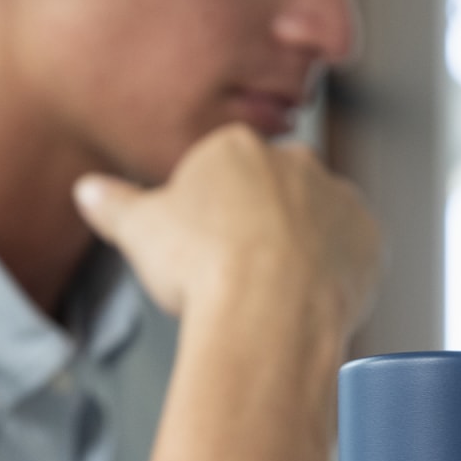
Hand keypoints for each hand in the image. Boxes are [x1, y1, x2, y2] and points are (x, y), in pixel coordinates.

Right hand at [71, 123, 381, 339]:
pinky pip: (351, 254)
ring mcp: (337, 199)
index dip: (206, 219)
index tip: (199, 251)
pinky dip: (334, 275)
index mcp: (236, 149)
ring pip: (316, 222)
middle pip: (271, 195)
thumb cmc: (203, 266)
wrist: (267, 311)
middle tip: (233, 274)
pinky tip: (308, 302)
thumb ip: (115, 204)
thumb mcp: (139, 230)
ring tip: (271, 295)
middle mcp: (295, 162)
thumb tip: (90, 191)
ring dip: (299, 250)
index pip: (219, 176)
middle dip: (255, 230)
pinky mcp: (370, 240)